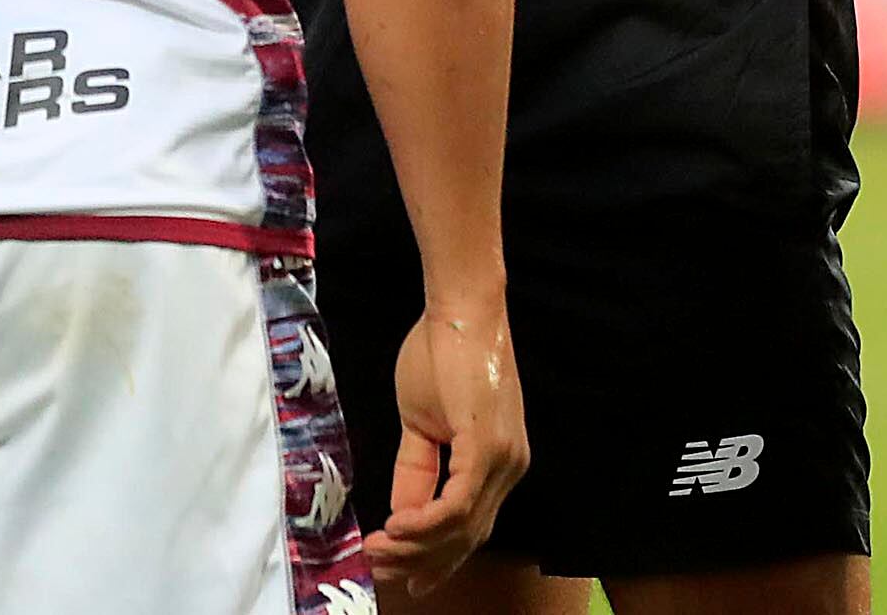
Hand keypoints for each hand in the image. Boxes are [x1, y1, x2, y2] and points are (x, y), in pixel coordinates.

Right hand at [371, 300, 526, 592]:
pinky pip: (459, 503)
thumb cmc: (441, 352)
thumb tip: (401, 514)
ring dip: (416, 546)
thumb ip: (417, 469)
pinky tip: (396, 527)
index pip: (470, 526)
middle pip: (467, 536)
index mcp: (499, 463)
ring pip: (462, 527)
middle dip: (421, 561)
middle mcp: (509, 468)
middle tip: (380, 570)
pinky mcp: (488, 448)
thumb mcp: (422, 421)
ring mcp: (503, 460)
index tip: (404, 576)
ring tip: (377, 551)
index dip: (436, 557)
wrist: (459, 309)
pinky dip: (427, 522)